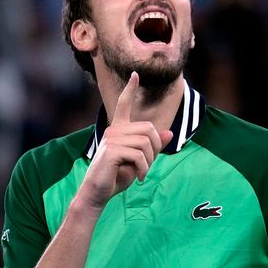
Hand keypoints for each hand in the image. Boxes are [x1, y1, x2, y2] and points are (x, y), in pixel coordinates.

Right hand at [75, 72, 172, 216]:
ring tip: (142, 173)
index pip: (124, 104)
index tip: (135, 74)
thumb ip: (152, 147)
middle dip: (156, 148)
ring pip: (146, 143)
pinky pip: (139, 156)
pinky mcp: (111, 151)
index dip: (130, 89)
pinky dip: (144, 169)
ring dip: (149, 162)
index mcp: (118, 129)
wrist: (98, 193)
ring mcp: (111, 139)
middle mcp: (113, 130)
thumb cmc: (117, 176)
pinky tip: (139, 177)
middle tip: (148, 165)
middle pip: (149, 129)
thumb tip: (169, 133)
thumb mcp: (139, 160)